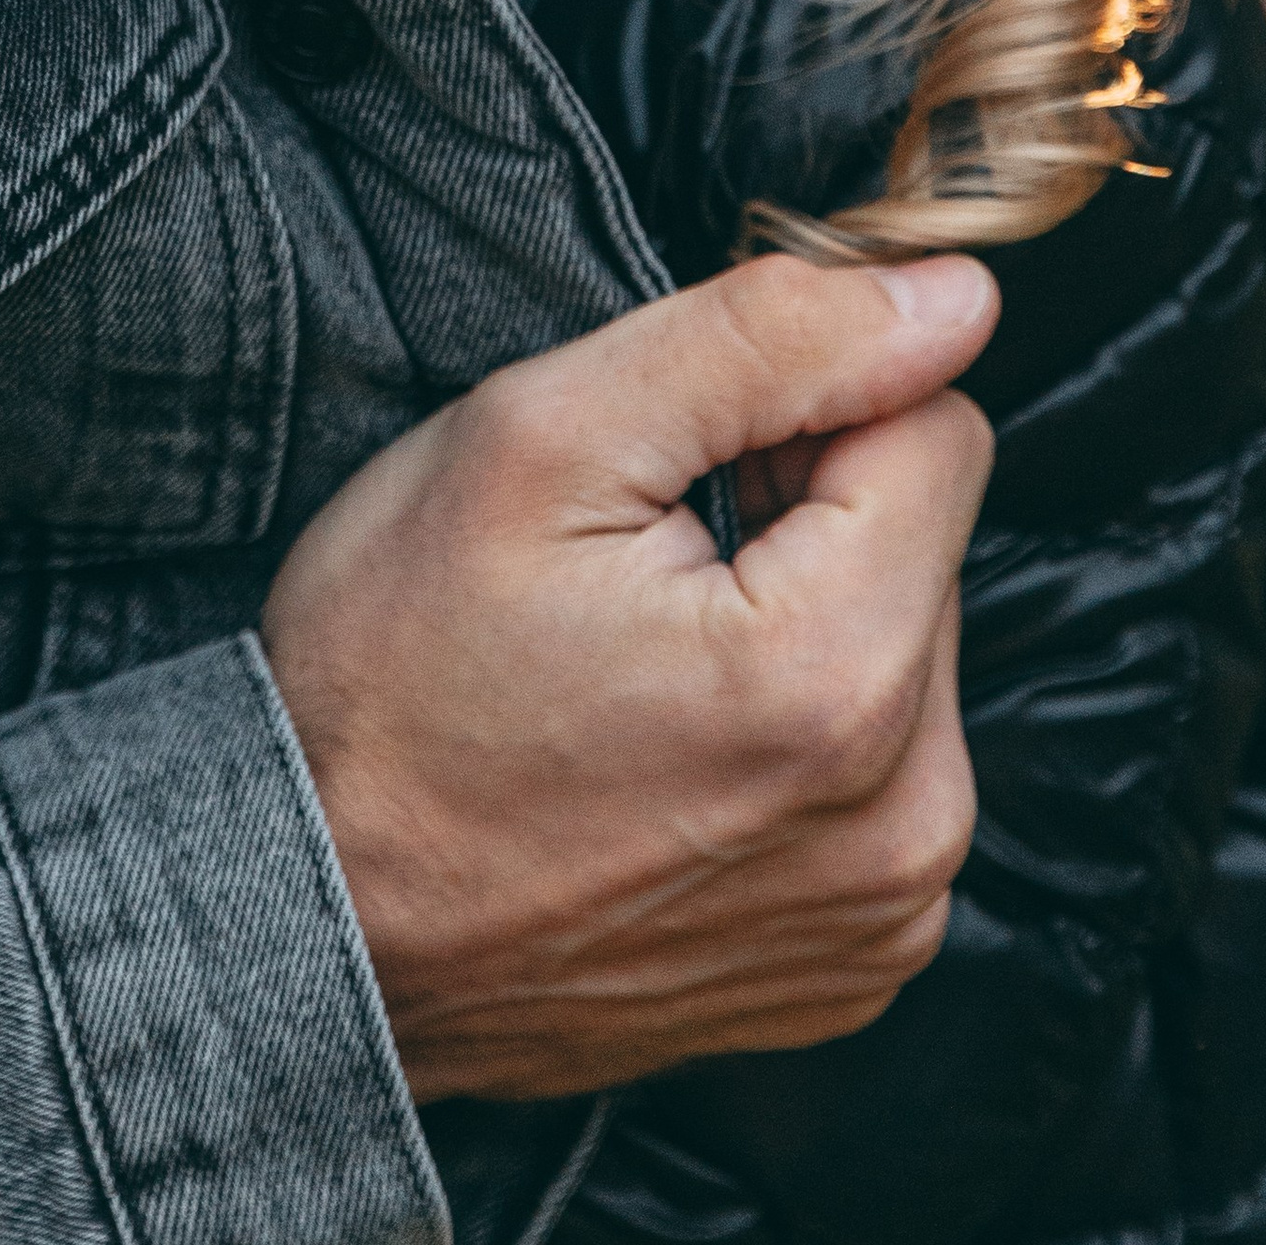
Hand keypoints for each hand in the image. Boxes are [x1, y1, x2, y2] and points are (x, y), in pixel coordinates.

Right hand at [261, 253, 997, 1105]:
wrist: (313, 916)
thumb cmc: (393, 685)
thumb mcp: (540, 439)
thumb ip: (766, 339)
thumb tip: (952, 297)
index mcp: (839, 678)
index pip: (938, 429)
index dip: (800, 406)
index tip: (680, 458)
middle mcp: (902, 822)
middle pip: (923, 550)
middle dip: (799, 520)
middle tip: (631, 566)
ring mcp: (881, 913)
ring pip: (904, 659)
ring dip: (796, 627)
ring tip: (634, 666)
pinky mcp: (851, 967)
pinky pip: (876, 781)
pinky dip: (790, 746)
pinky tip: (663, 756)